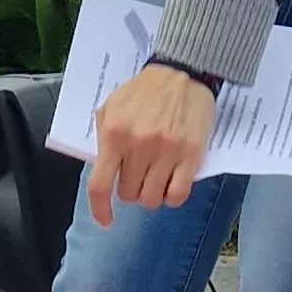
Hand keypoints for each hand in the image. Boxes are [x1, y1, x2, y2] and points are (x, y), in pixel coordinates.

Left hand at [82, 63, 214, 227]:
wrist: (183, 72)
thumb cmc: (145, 91)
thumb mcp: (113, 106)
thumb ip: (104, 137)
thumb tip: (102, 169)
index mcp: (115, 134)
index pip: (101, 185)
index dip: (100, 209)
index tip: (105, 219)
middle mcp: (139, 145)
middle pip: (129, 194)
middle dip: (131, 189)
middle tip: (138, 174)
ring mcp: (167, 151)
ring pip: (152, 199)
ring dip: (152, 194)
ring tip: (155, 178)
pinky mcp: (191, 155)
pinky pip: (178, 195)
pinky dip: (172, 197)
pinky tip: (171, 185)